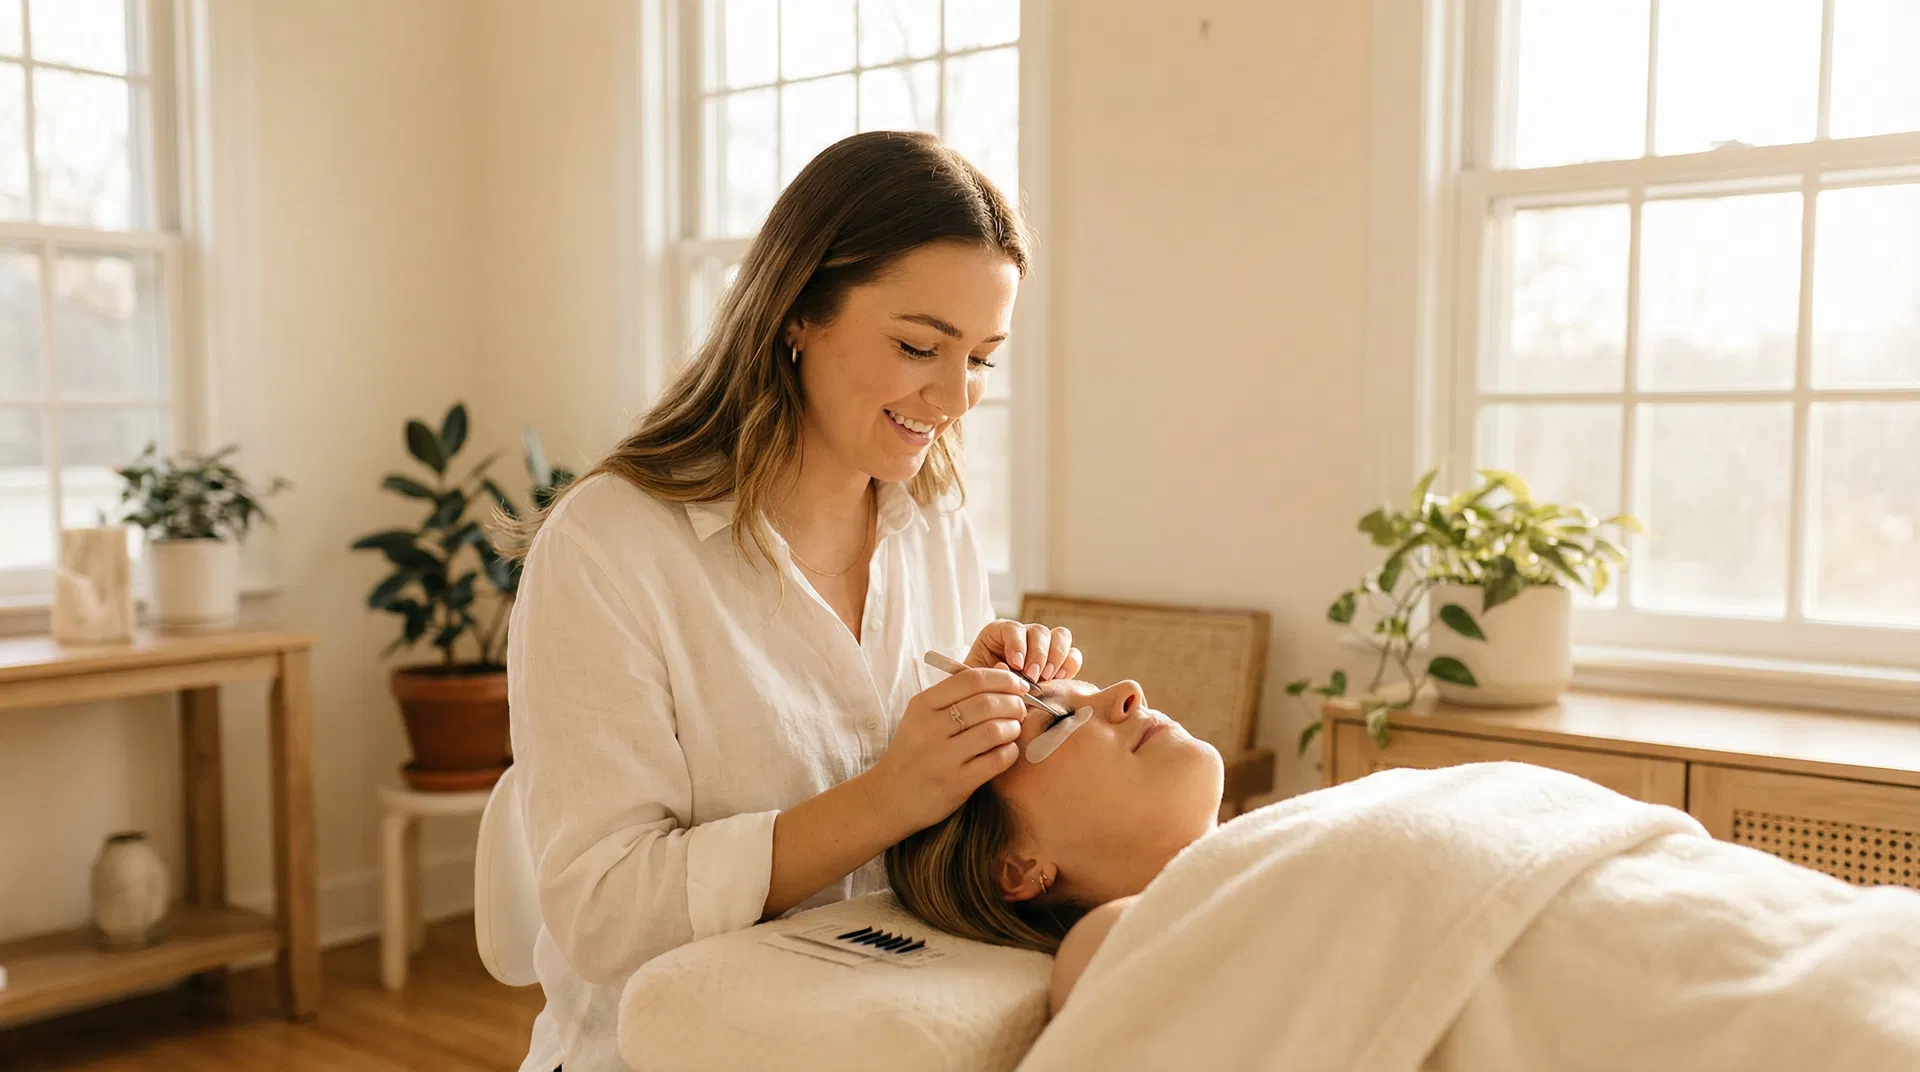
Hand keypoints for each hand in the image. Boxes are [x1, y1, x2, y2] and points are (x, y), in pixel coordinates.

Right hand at [864, 667, 1029, 833]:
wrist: (889, 797)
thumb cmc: (913, 753)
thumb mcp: (922, 717)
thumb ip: (956, 696)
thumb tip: (1002, 674)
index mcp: (922, 705)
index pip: (971, 679)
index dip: (1003, 679)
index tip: (1018, 685)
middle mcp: (930, 728)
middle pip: (986, 703)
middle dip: (1013, 703)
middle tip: (1020, 708)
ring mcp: (943, 757)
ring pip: (994, 730)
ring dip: (1013, 727)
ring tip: (1014, 729)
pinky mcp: (956, 783)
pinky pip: (996, 760)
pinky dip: (1010, 751)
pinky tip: (1008, 750)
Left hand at [966, 619, 1082, 681]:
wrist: (991, 703)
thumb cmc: (980, 689)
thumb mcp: (978, 680)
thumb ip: (990, 673)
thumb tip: (1006, 667)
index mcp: (999, 633)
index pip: (1014, 628)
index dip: (1017, 644)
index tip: (1016, 664)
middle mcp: (1025, 635)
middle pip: (1039, 631)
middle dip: (1038, 654)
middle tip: (1032, 676)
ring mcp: (1045, 647)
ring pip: (1061, 636)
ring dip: (1055, 657)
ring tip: (1046, 678)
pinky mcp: (1060, 663)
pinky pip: (1073, 655)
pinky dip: (1069, 665)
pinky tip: (1058, 679)